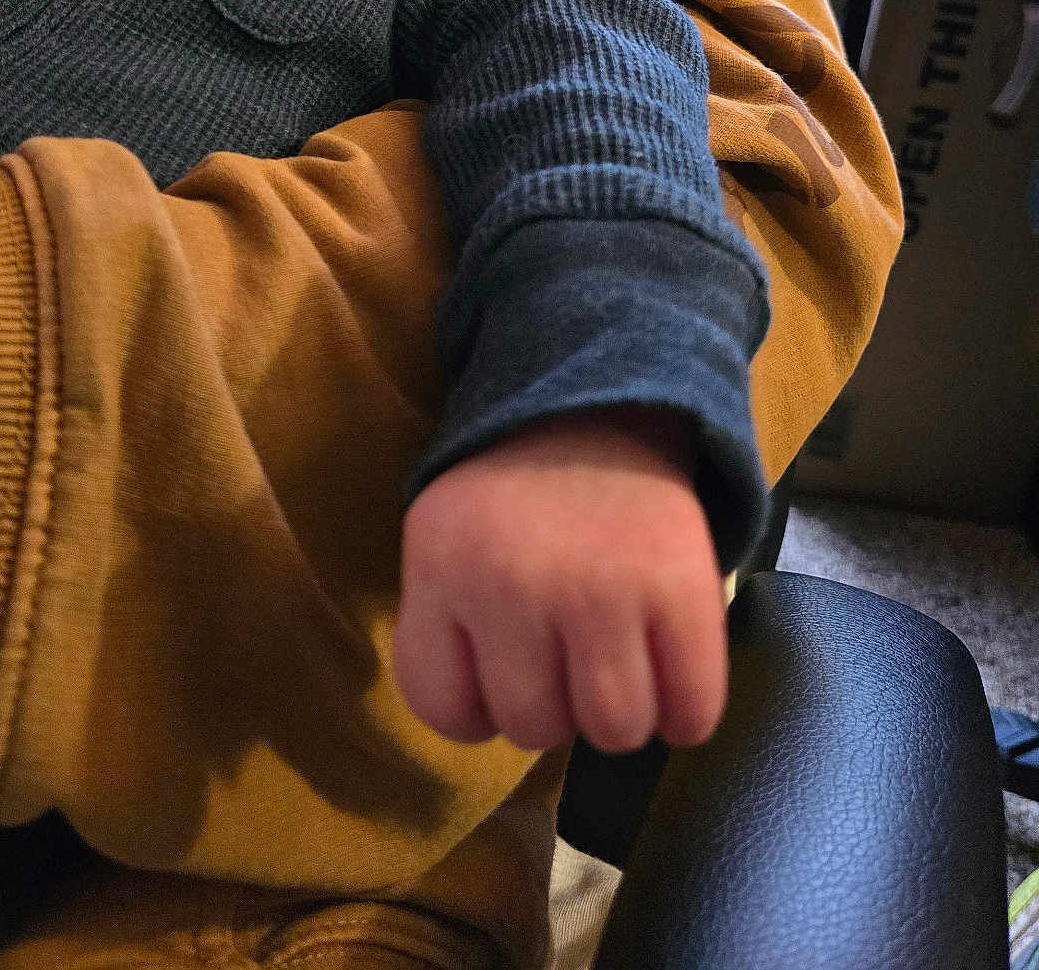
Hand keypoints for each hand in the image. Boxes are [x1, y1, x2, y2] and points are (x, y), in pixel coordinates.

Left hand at [392, 409, 727, 752]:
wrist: (602, 401)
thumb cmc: (515, 492)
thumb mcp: (444, 538)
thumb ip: (445, 626)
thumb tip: (487, 724)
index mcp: (440, 565)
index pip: (442, 706)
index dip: (475, 705)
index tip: (498, 665)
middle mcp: (511, 582)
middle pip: (532, 728)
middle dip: (552, 702)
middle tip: (566, 647)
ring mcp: (600, 589)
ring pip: (614, 731)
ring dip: (620, 711)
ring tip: (617, 655)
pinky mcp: (681, 589)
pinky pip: (691, 714)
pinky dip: (686, 711)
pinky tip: (671, 668)